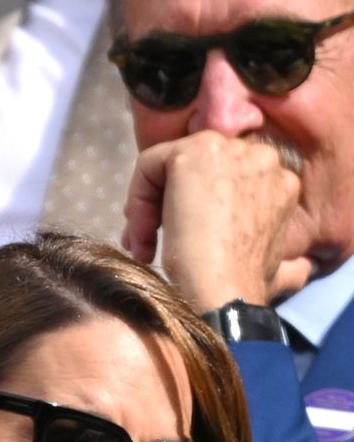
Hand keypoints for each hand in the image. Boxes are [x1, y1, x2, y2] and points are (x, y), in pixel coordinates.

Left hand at [124, 131, 311, 308]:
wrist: (225, 291)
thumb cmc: (244, 287)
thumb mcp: (278, 267)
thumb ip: (285, 255)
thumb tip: (304, 268)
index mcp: (280, 180)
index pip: (221, 179)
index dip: (192, 211)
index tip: (177, 246)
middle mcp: (261, 156)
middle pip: (193, 172)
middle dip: (165, 209)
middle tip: (147, 245)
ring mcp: (232, 150)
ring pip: (169, 168)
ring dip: (148, 209)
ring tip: (142, 246)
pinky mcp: (198, 152)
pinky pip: (149, 163)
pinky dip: (136, 198)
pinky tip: (141, 235)